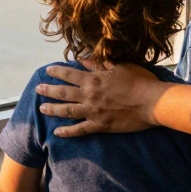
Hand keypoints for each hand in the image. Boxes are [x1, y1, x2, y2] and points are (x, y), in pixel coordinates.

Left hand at [36, 62, 162, 137]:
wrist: (152, 102)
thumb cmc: (139, 80)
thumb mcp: (119, 65)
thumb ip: (98, 63)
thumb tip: (82, 58)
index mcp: (93, 79)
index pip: (69, 74)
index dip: (57, 72)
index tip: (48, 71)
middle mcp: (89, 95)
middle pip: (63, 93)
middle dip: (48, 90)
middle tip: (38, 89)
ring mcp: (93, 112)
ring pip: (67, 111)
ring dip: (52, 109)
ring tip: (41, 108)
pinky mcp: (100, 126)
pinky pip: (80, 130)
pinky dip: (67, 132)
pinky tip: (57, 132)